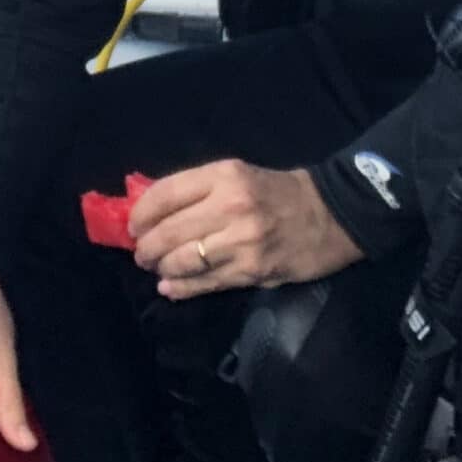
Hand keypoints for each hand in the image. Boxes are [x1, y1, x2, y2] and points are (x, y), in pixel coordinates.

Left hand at [128, 160, 364, 300]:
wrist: (329, 215)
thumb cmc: (276, 192)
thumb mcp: (236, 174)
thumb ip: (196, 190)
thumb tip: (149, 210)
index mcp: (223, 176)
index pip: (165, 194)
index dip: (140, 213)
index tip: (132, 225)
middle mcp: (230, 206)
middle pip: (168, 232)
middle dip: (146, 246)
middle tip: (141, 252)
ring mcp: (242, 242)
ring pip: (183, 261)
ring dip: (161, 267)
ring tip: (156, 267)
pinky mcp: (252, 271)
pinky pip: (205, 283)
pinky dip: (180, 287)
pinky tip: (170, 286)